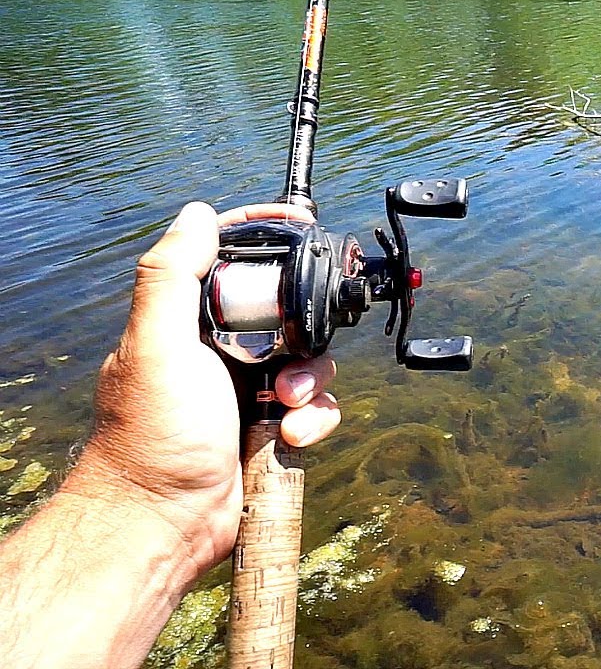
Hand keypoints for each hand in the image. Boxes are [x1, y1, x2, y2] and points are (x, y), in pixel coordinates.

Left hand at [66, 202, 341, 578]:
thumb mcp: (156, 344)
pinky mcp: (272, 428)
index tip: (299, 223)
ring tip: (285, 407)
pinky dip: (313, 420)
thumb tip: (197, 213)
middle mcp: (221, 351)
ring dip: (310, 384)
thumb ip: (173, 275)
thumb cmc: (150, 436)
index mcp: (190, 323)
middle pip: (289, 312)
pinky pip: (316, 408)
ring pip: (311, 362)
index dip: (265, 236)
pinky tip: (289, 437)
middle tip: (289, 360)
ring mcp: (248, 390)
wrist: (164, 521)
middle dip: (304, 334)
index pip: (232, 260)